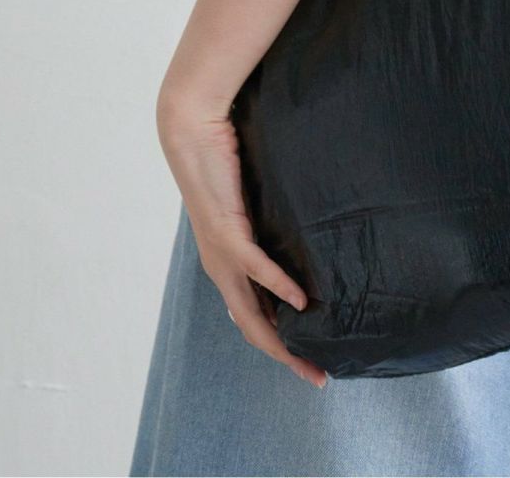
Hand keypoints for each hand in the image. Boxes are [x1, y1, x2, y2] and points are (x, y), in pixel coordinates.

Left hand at [155, 93, 328, 388]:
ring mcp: (221, 253)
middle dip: (284, 356)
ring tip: (308, 356)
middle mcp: (220, 267)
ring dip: (280, 339)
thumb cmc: (223, 160)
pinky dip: (277, 287)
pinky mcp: (226, 229)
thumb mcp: (252, 201)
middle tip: (316, 377)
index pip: (252, 318)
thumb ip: (269, 222)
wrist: (193, 132)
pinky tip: (301, 300)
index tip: (309, 362)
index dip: (278, 345)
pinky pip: (255, 267)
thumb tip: (302, 232)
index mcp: (225, 264)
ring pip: (249, 311)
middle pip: (251, 328)